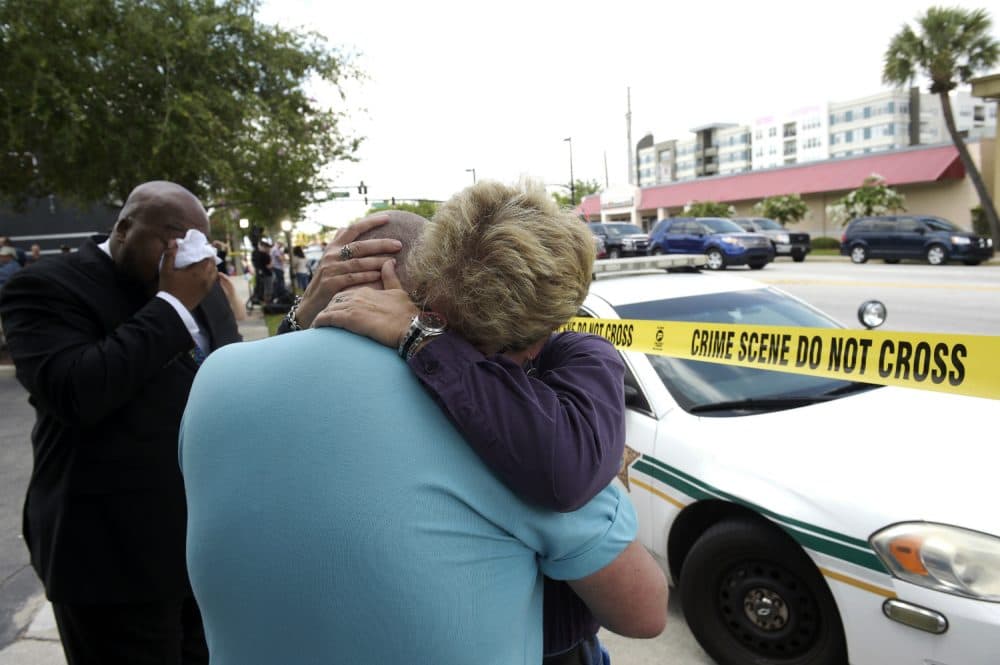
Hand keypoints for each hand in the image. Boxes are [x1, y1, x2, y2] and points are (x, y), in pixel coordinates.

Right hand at [159, 240, 217, 309]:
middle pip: (212, 264)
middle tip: (202, 253)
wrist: (173, 307)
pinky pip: (213, 280)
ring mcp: (207, 286)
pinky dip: (211, 274)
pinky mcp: (206, 292)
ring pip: (215, 272)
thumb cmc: (168, 288)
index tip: (201, 246)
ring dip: (211, 266)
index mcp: (198, 271)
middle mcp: (206, 278)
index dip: (205, 250)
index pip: (207, 257)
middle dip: (208, 257)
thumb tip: (174, 241)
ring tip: (203, 262)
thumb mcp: (166, 270)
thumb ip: (170, 254)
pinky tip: (203, 273)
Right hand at [294, 213, 401, 327]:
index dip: (369, 222)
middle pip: (359, 246)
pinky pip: (353, 278)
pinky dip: (367, 276)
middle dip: (380, 244)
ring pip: (358, 262)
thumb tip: (347, 227)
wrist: (311, 304)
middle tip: (398, 244)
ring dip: (377, 261)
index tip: (387, 218)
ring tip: (393, 261)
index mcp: (333, 246)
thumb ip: (340, 245)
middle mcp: (331, 255)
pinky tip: (380, 275)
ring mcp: (330, 269)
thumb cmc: (328, 280)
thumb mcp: (331, 259)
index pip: (352, 229)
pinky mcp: (331, 283)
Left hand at [311, 259, 418, 347]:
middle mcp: (357, 294)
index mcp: (366, 289)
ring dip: (322, 315)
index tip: (335, 303)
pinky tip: (316, 327)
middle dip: (327, 304)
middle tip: (320, 313)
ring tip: (315, 323)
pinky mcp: (350, 318)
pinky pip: (328, 318)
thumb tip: (389, 262)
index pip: (346, 288)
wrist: (411, 328)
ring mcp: (352, 306)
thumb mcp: (398, 292)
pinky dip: (320, 322)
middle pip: (335, 296)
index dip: (340, 294)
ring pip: (329, 307)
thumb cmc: (406, 313)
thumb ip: (390, 277)